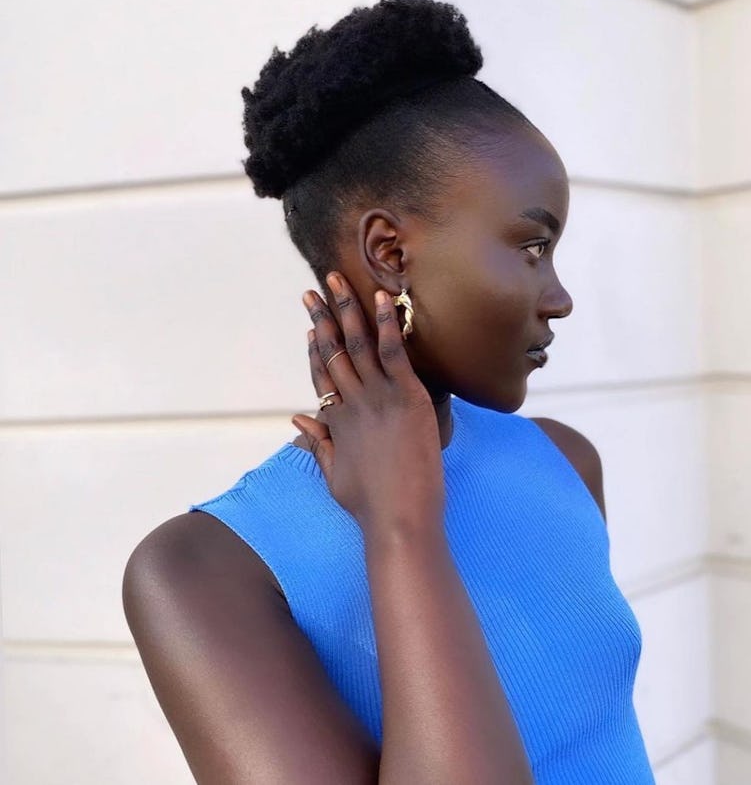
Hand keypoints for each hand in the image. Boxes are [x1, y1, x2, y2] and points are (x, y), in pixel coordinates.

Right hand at [292, 272, 445, 537]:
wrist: (398, 517)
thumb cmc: (370, 504)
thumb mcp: (335, 473)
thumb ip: (318, 443)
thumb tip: (300, 418)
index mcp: (335, 421)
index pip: (320, 375)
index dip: (314, 348)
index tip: (308, 326)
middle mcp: (351, 402)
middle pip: (331, 350)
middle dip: (321, 317)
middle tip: (313, 288)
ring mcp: (377, 396)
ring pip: (357, 343)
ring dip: (346, 308)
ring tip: (338, 279)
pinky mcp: (405, 396)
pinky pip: (393, 350)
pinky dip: (387, 322)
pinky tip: (383, 297)